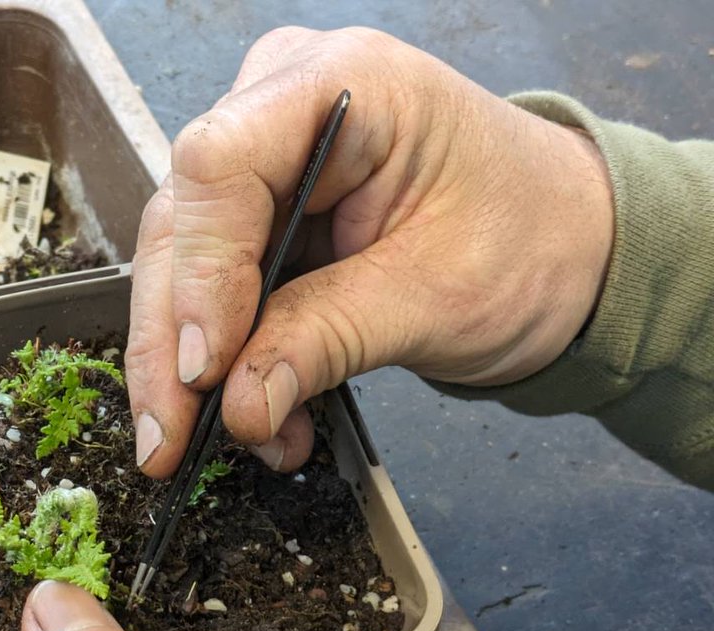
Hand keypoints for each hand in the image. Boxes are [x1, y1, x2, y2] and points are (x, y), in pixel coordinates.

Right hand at [127, 26, 614, 474]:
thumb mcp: (434, 297)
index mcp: (341, 85)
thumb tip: (238, 408)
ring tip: (234, 442)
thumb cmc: (527, 240)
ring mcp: (265, 169)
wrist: (562, 251)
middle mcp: (282, 112)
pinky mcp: (261, 228)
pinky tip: (259, 423)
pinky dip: (226, 375)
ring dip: (189, 374)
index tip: (206, 368)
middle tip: (170, 440)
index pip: (221, 166)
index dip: (200, 274)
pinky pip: (211, 304)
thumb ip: (327, 340)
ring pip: (178, 274)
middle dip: (171, 347)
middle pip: (182, 227)